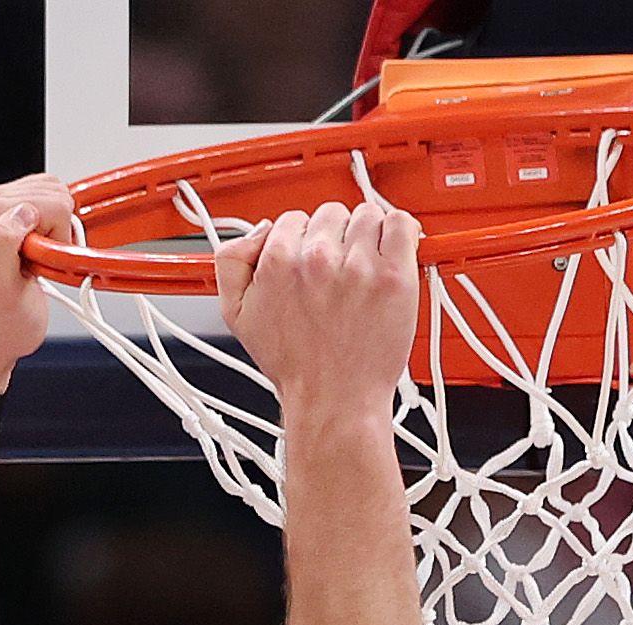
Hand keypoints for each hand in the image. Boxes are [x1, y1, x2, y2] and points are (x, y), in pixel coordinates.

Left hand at [0, 175, 74, 396]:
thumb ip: (1, 244)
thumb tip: (20, 213)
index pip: (50, 202)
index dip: (55, 240)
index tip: (35, 264)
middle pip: (53, 194)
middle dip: (54, 236)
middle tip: (33, 266)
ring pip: (55, 197)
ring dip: (54, 236)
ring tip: (31, 264)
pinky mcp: (8, 209)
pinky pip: (50, 205)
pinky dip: (53, 234)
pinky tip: (34, 257)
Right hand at [215, 200, 419, 425]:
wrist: (334, 402)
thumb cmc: (294, 366)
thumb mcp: (236, 315)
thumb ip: (231, 262)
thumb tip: (259, 231)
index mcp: (278, 262)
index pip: (294, 219)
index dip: (303, 241)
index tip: (312, 263)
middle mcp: (318, 259)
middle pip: (331, 214)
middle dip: (334, 239)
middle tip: (338, 273)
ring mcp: (359, 267)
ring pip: (366, 216)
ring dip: (367, 238)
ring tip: (364, 272)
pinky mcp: (394, 277)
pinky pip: (401, 225)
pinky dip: (400, 234)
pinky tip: (391, 256)